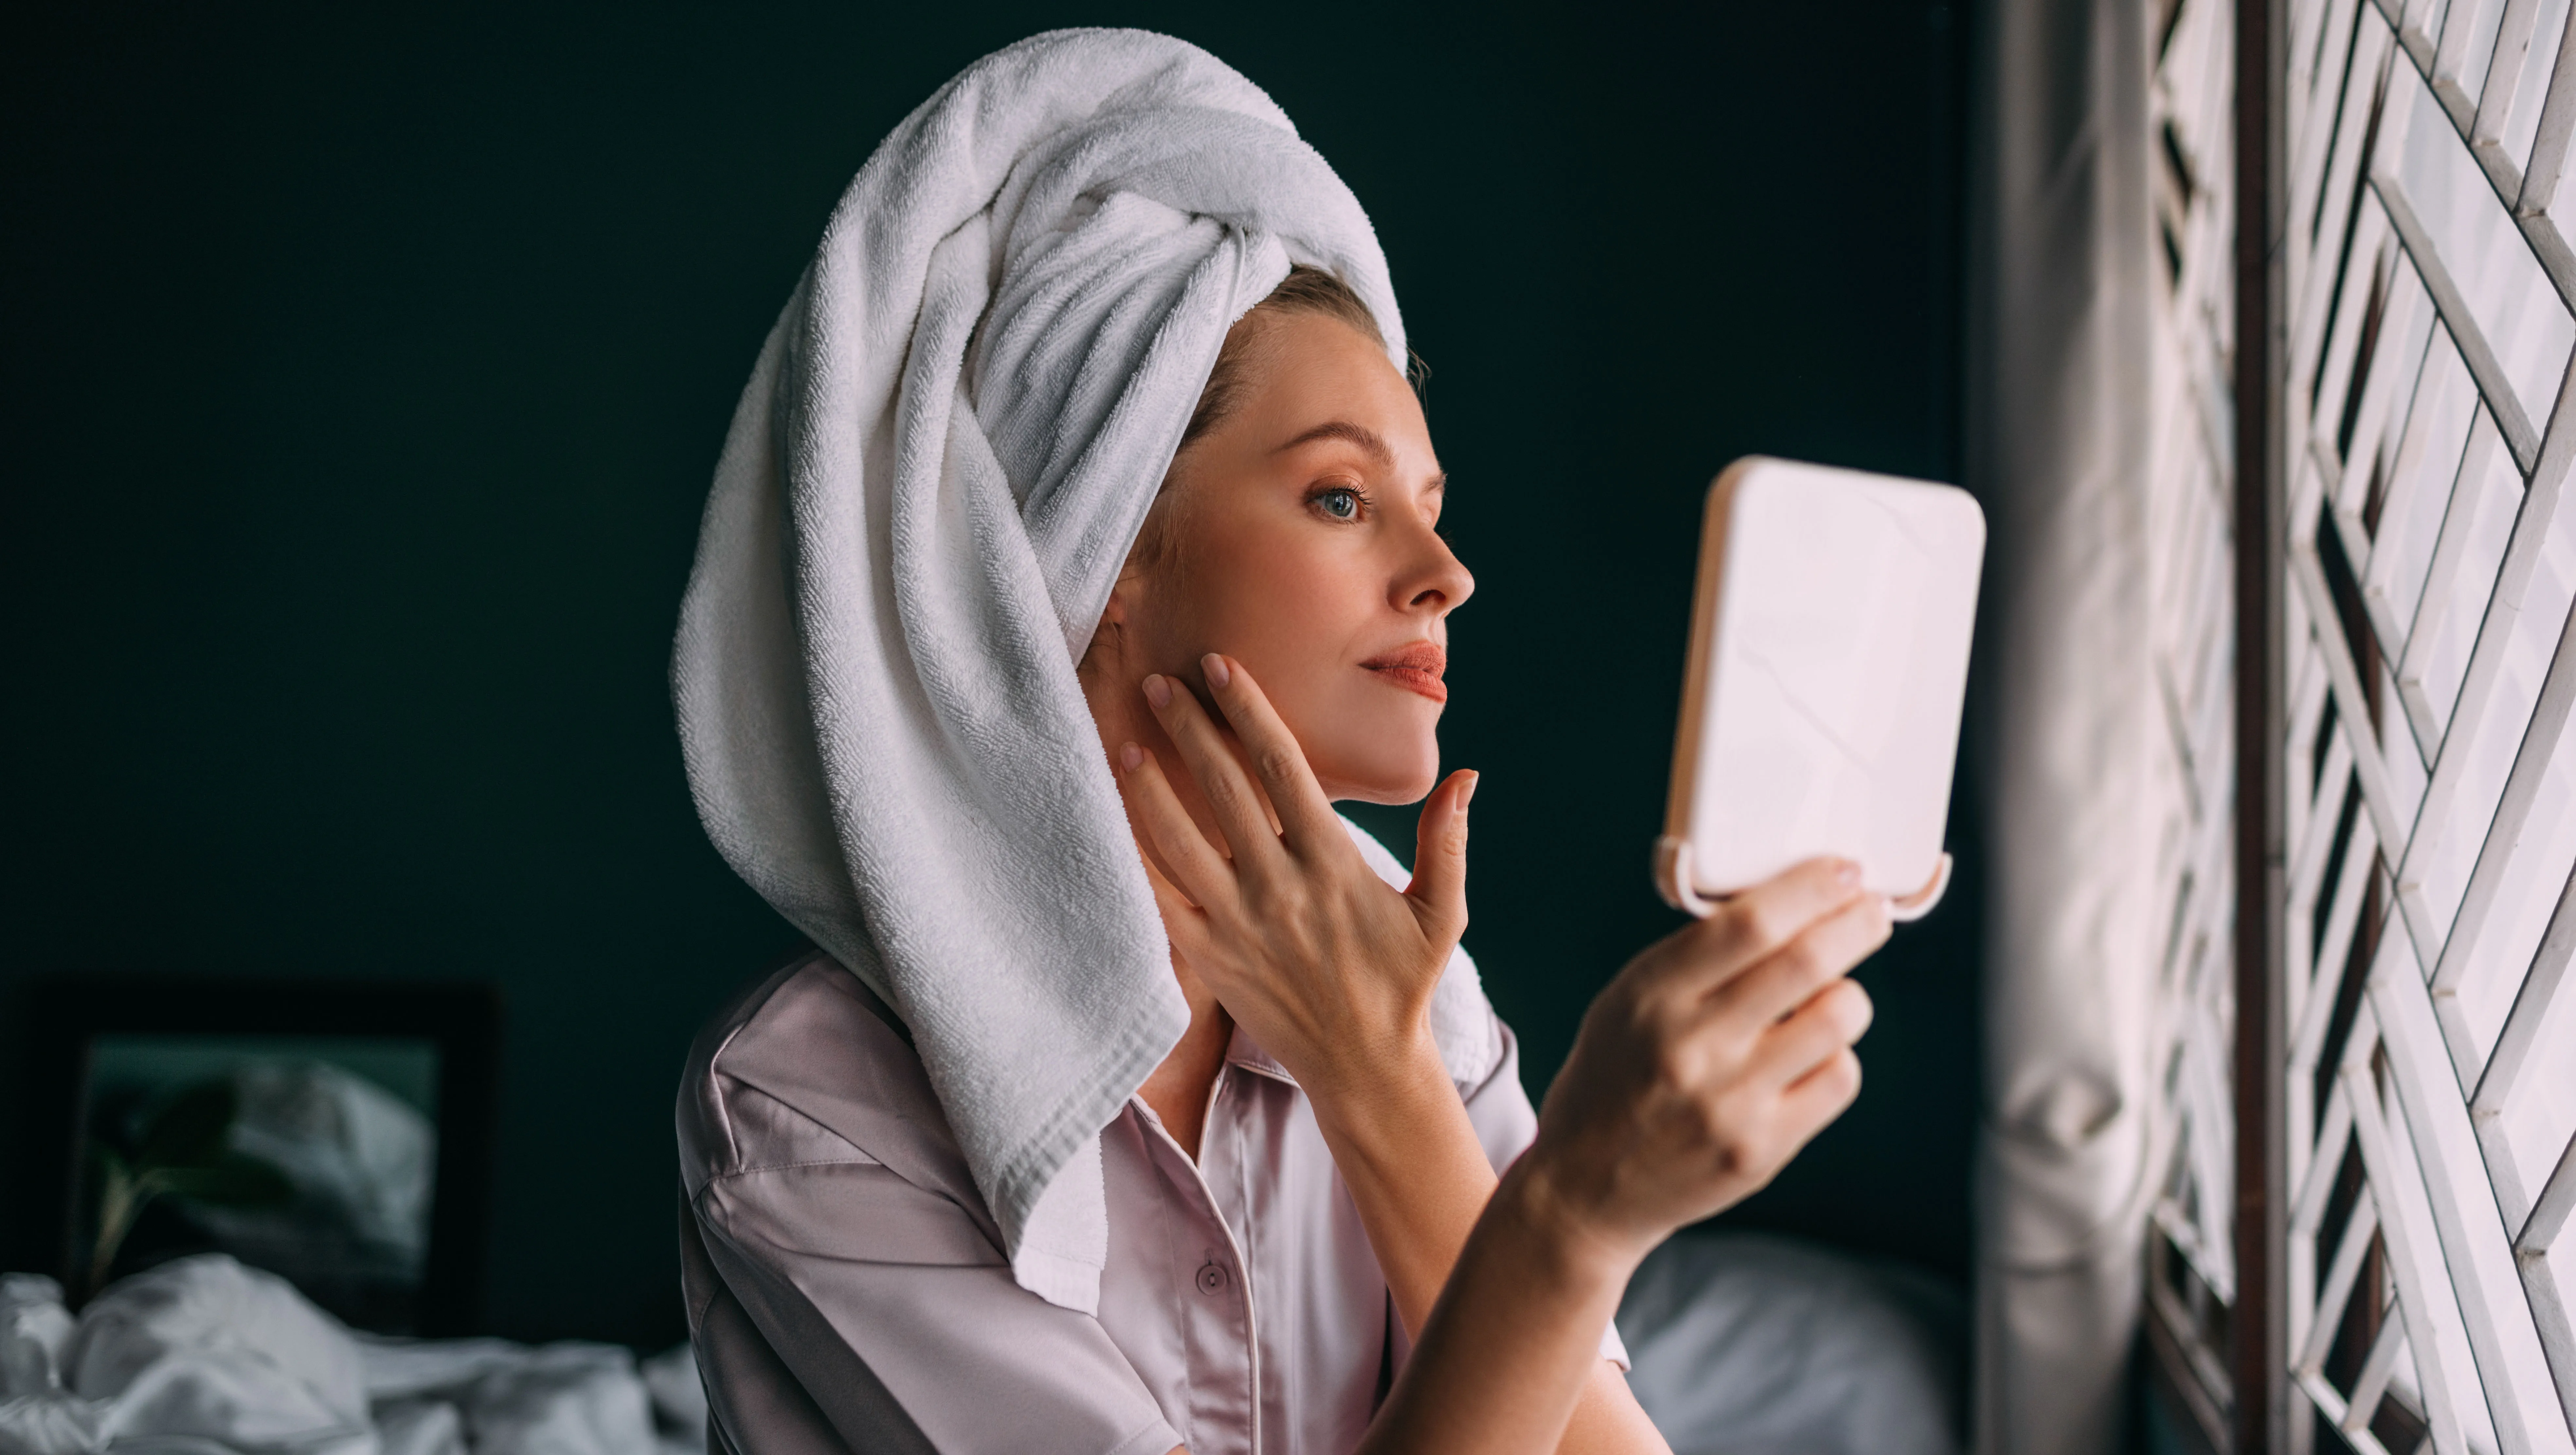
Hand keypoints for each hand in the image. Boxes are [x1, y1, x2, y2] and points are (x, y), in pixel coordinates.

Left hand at [1114, 653, 1474, 1100]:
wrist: (1365, 1066)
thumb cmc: (1405, 983)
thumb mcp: (1442, 912)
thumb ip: (1448, 840)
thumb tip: (1465, 775)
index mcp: (1332, 863)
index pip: (1282, 767)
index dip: (1248, 711)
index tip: (1220, 666)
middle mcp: (1280, 887)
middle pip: (1223, 790)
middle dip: (1190, 729)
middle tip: (1159, 681)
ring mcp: (1239, 924)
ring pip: (1180, 840)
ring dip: (1149, 787)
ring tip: (1124, 739)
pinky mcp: (1210, 959)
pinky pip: (1162, 898)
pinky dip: (1137, 855)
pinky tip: (1117, 817)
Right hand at [1515, 859, 1888, 1270]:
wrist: (1586, 1186)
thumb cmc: (1615, 1076)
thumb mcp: (1628, 999)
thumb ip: (1696, 957)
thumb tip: (1789, 906)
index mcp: (1652, 996)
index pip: (1749, 924)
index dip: (1810, 889)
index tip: (1842, 871)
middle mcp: (1692, 1047)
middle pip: (1806, 963)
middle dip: (1855, 924)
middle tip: (1871, 911)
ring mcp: (1730, 1103)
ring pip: (1838, 1019)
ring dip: (1847, 996)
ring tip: (1826, 997)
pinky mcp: (1761, 1149)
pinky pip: (1838, 1079)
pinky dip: (1834, 1057)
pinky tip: (1806, 1057)